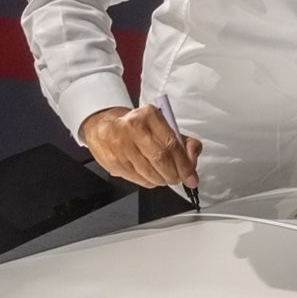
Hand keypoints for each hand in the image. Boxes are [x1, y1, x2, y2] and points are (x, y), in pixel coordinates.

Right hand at [79, 105, 201, 188]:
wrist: (105, 126)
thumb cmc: (139, 126)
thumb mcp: (162, 125)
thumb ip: (183, 141)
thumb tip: (192, 160)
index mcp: (150, 115)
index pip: (172, 144)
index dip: (184, 164)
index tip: (192, 177)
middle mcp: (133, 128)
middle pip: (161, 159)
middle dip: (174, 174)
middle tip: (179, 178)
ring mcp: (121, 146)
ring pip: (149, 172)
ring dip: (163, 179)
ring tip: (167, 177)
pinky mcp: (113, 162)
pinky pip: (137, 178)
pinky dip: (150, 182)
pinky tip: (152, 177)